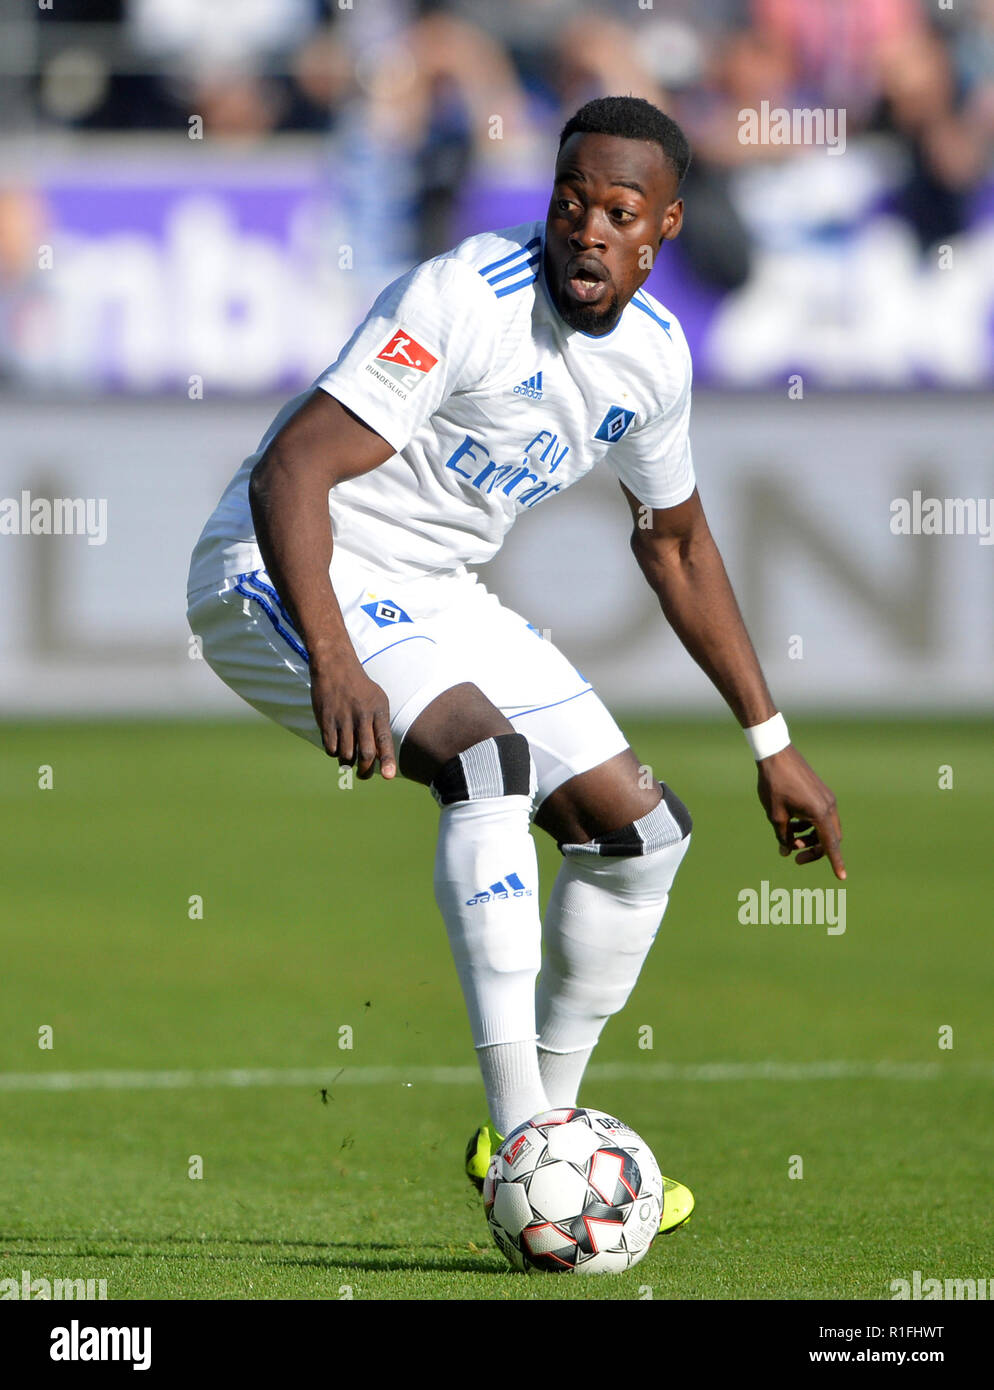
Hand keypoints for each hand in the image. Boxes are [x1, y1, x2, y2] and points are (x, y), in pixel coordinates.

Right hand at [309, 656, 395, 779]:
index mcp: (378, 711)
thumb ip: (379, 727)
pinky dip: (334, 753)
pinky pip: (330, 748)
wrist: (335, 667)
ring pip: (346, 754)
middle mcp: (361, 716)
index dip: (386, 760)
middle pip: (364, 753)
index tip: (388, 776)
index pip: (383, 740)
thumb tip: (378, 756)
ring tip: (349, 759)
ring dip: (348, 763)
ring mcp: (342, 719)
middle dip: (365, 771)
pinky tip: (337, 746)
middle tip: (364, 775)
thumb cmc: (360, 689)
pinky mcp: (326, 721)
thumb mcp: (377, 701)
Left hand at [756, 745, 844, 878]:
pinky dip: (810, 825)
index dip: (835, 862)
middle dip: (814, 850)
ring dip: (811, 838)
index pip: (830, 844)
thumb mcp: (775, 815)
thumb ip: (783, 836)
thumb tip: (787, 851)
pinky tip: (792, 824)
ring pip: (825, 828)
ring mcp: (827, 798)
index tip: (841, 878)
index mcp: (819, 813)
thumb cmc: (774, 785)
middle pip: (830, 838)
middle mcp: (829, 806)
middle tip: (794, 857)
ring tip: (790, 839)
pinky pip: (821, 816)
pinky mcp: (822, 793)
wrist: (776, 754)